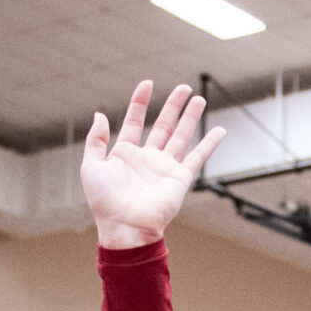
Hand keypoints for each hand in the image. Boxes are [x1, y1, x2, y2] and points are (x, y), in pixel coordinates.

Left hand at [82, 82, 223, 248]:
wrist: (126, 227)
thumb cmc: (105, 202)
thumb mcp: (91, 166)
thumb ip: (95, 140)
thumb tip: (101, 115)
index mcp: (125, 154)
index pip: (135, 121)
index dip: (140, 102)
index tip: (147, 84)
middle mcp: (147, 158)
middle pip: (163, 125)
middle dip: (172, 105)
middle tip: (183, 88)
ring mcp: (164, 167)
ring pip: (181, 136)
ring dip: (190, 117)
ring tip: (199, 99)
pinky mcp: (180, 178)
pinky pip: (198, 157)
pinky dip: (210, 144)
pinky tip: (220, 130)